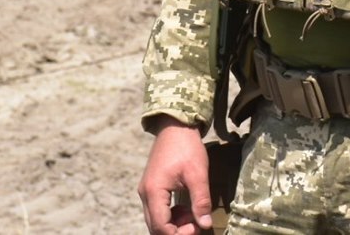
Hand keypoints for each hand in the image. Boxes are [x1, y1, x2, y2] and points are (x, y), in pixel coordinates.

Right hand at [137, 120, 212, 234]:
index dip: (178, 234)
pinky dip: (170, 215)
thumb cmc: (186, 146)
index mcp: (154, 191)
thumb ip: (200, 201)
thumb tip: (205, 224)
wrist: (175, 125)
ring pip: (155, 220)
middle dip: (175, 231)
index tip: (196, 228)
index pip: (161, 226)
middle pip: (155, 227)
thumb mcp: (197, 174)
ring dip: (173, 224)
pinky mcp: (151, 187)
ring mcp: (146, 190)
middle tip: (195, 225)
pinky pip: (157, 210)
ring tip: (192, 215)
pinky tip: (185, 208)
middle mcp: (145, 193)